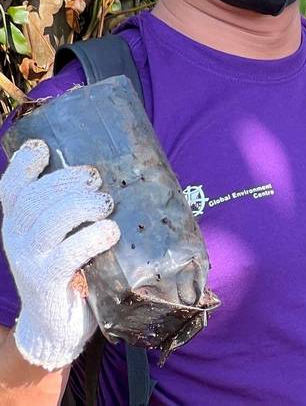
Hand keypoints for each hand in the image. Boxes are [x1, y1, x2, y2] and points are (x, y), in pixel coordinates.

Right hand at [0, 140, 119, 369]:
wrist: (59, 327)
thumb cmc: (73, 269)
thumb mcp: (67, 235)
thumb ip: (78, 207)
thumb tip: (124, 172)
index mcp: (20, 221)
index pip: (11, 187)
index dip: (24, 164)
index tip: (44, 148)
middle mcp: (16, 237)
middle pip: (35, 197)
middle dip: (68, 180)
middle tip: (96, 180)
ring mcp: (28, 261)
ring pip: (50, 221)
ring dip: (81, 205)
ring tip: (107, 205)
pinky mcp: (45, 282)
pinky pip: (67, 254)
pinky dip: (92, 238)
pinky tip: (111, 232)